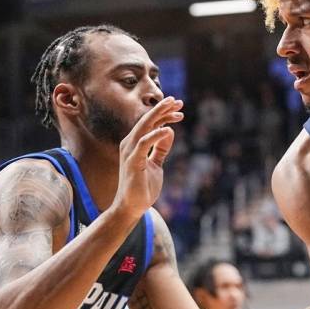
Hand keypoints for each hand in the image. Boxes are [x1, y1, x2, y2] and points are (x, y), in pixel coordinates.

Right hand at [112, 97, 183, 216]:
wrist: (131, 207)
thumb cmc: (142, 186)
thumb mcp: (156, 164)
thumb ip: (161, 149)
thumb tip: (169, 131)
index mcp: (135, 143)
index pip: (151, 123)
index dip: (164, 114)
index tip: (180, 109)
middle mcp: (130, 144)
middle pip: (147, 120)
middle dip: (162, 108)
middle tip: (178, 101)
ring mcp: (130, 152)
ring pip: (144, 127)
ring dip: (159, 115)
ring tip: (174, 107)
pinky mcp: (132, 161)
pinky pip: (144, 144)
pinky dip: (155, 135)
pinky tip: (167, 129)